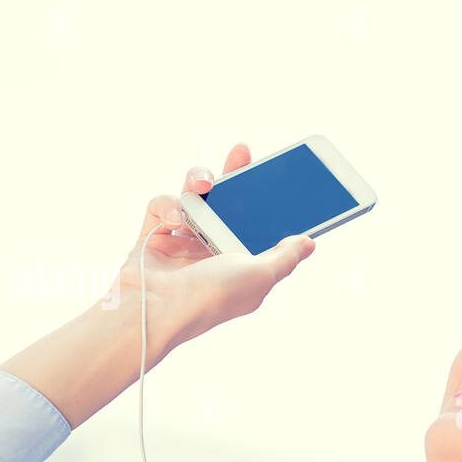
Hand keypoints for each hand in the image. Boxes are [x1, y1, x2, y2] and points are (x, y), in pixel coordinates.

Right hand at [103, 142, 315, 343]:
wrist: (153, 309)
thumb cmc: (210, 296)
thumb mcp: (261, 276)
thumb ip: (285, 257)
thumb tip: (309, 243)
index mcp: (242, 263)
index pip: (258, 226)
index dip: (267, 202)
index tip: (278, 177)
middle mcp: (213, 252)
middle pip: (226, 204)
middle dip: (234, 176)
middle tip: (243, 152)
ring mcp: (182, 243)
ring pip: (193, 197)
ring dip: (197, 181)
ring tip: (204, 182)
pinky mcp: (153, 236)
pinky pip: (161, 205)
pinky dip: (166, 206)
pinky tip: (173, 219)